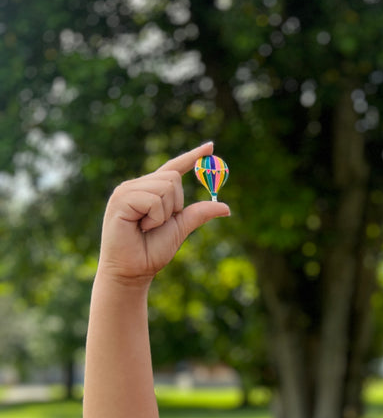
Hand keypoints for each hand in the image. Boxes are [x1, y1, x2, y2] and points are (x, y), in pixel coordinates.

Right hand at [97, 142, 229, 287]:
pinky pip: (153, 200)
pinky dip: (154, 218)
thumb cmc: (151, 252)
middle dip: (175, 204)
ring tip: (146, 227)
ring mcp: (127, 190)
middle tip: (157, 224)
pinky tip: (140, 227)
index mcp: (150, 190)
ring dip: (163, 214)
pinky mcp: (120, 199)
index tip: (211, 147)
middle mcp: (137, 185)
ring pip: (165, 187)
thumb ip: (198, 214)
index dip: (192, 156)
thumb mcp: (180, 229)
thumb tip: (226, 207)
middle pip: (173, 178)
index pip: (173, 168)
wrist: (131, 271)